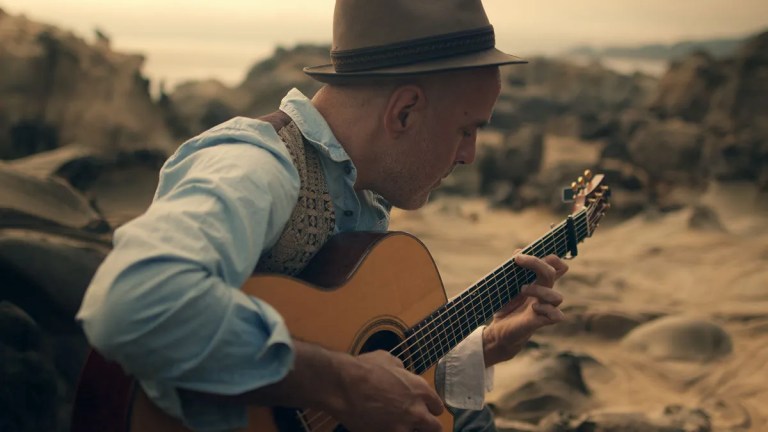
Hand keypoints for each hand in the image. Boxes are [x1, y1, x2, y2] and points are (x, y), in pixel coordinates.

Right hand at [326, 350, 443, 431]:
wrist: (344, 386)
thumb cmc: (365, 368)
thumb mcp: (388, 359)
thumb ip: (401, 369)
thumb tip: (402, 372)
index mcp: (420, 390)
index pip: (438, 407)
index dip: (429, 407)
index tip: (422, 408)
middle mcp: (416, 412)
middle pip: (435, 428)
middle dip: (427, 425)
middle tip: (416, 423)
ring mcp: (401, 428)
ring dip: (408, 429)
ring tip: (396, 424)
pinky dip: (389, 431)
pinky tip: (382, 427)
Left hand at [482, 253, 567, 365]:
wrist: (499, 331)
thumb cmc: (505, 307)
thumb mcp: (506, 287)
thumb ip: (513, 270)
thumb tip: (518, 251)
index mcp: (538, 282)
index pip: (555, 265)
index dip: (548, 257)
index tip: (522, 255)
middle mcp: (543, 294)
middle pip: (552, 273)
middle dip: (536, 263)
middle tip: (519, 260)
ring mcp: (544, 308)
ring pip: (558, 296)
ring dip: (540, 290)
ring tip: (522, 290)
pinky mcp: (541, 322)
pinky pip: (557, 315)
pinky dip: (547, 309)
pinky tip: (534, 308)